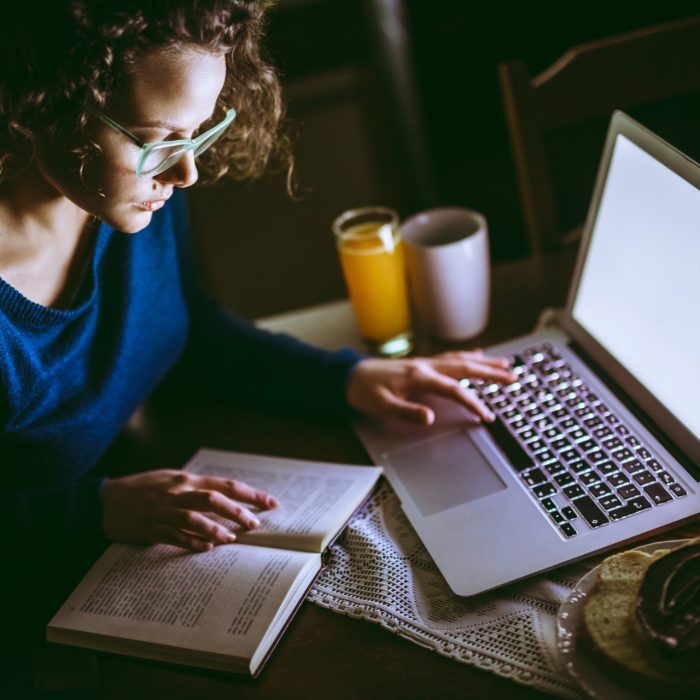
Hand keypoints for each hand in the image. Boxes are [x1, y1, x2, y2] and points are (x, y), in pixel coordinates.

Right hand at [101, 470, 278, 551]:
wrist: (105, 501)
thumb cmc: (143, 489)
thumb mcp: (172, 480)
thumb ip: (197, 488)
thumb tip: (227, 498)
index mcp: (186, 480)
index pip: (225, 485)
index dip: (250, 494)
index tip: (271, 503)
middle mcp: (177, 493)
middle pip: (213, 499)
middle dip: (237, 512)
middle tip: (255, 525)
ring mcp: (163, 510)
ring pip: (194, 518)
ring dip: (215, 529)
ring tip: (232, 539)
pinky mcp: (150, 528)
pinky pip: (174, 536)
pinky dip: (192, 542)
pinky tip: (206, 549)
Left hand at [345, 350, 515, 425]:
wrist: (347, 375)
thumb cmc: (363, 391)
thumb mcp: (381, 406)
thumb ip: (406, 412)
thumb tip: (430, 417)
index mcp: (418, 376)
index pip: (454, 389)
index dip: (472, 403)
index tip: (486, 417)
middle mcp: (425, 366)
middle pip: (465, 367)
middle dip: (490, 373)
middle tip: (513, 378)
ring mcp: (424, 363)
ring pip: (461, 360)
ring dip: (484, 363)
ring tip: (505, 366)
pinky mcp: (421, 364)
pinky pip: (450, 357)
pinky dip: (467, 357)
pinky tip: (477, 355)